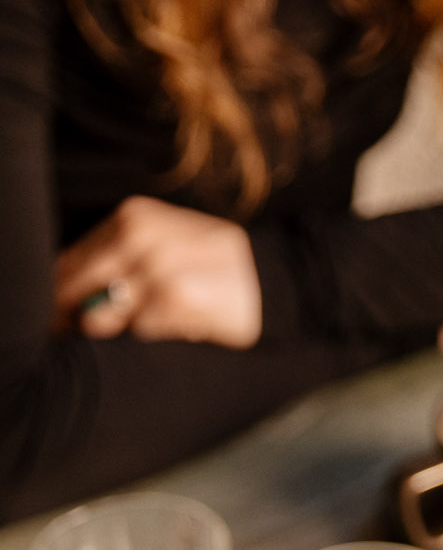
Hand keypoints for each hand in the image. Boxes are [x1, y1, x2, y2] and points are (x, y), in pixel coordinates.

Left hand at [55, 198, 262, 348]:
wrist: (272, 283)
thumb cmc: (210, 273)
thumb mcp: (162, 251)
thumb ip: (115, 266)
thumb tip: (68, 300)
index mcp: (135, 216)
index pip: (75, 256)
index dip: (63, 289)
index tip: (63, 314)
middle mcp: (144, 233)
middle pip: (82, 282)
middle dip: (79, 311)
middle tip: (89, 329)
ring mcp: (161, 264)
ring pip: (108, 309)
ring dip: (120, 324)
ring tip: (148, 323)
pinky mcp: (180, 297)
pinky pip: (142, 327)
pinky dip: (151, 333)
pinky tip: (176, 326)